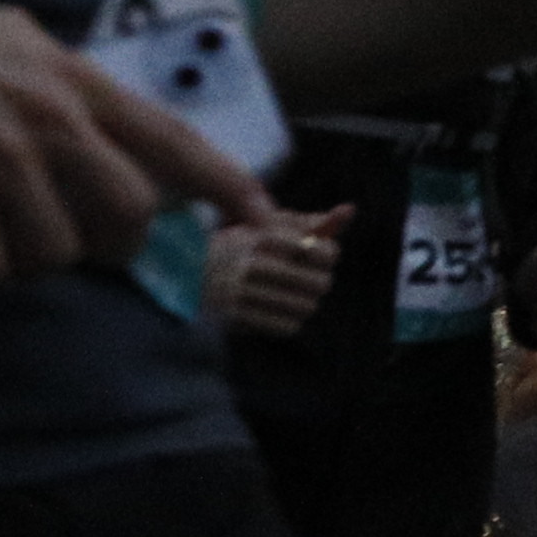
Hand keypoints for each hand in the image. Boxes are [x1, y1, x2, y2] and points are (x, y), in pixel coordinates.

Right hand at [0, 0, 274, 285]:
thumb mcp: (20, 40)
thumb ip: (69, 86)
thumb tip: (109, 132)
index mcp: (74, 78)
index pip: (172, 138)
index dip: (224, 184)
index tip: (259, 217)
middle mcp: (51, 116)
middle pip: (128, 216)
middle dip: (112, 246)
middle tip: (78, 242)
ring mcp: (1, 152)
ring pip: (53, 252)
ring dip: (25, 259)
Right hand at [202, 205, 342, 340]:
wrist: (186, 275)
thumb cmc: (240, 249)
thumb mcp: (267, 229)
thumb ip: (309, 223)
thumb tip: (350, 210)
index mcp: (257, 236)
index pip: (314, 248)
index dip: (327, 254)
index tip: (324, 256)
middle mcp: (247, 262)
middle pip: (316, 281)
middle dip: (320, 282)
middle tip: (316, 281)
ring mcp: (239, 292)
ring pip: (304, 306)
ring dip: (307, 303)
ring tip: (299, 298)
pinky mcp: (234, 317)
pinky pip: (285, 326)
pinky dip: (291, 321)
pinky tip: (282, 313)